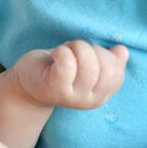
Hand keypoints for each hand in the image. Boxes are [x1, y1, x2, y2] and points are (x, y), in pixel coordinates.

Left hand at [12, 40, 128, 108]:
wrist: (25, 84)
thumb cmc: (55, 69)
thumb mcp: (83, 66)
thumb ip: (104, 62)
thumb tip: (121, 51)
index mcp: (100, 95)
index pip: (116, 72)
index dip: (104, 54)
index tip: (86, 53)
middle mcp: (89, 100)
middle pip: (106, 68)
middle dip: (90, 49)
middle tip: (72, 49)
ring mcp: (72, 97)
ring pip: (89, 64)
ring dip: (75, 47)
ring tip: (63, 50)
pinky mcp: (54, 87)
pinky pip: (67, 63)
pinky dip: (62, 51)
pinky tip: (54, 55)